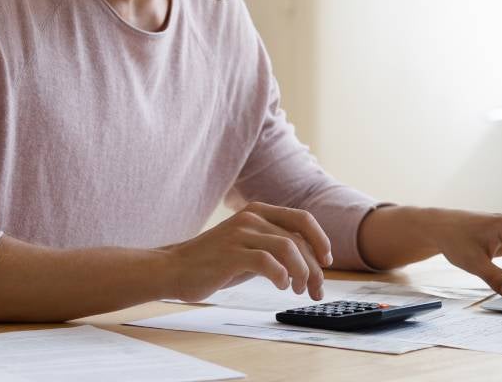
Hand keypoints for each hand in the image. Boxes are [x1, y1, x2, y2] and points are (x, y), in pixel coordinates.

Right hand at [158, 202, 333, 302]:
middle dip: (314, 267)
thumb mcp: (248, 247)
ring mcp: (241, 233)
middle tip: (315, 289)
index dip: (320, 240)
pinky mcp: (232, 253)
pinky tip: (281, 286)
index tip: (327, 262)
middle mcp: (252, 217)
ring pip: (288, 248)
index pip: (303, 219)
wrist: (174, 269)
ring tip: (297, 289)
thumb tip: (310, 263)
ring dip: (301, 272)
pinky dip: (281, 275)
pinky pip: (268, 262)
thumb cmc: (214, 262)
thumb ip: (274, 247)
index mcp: (259, 211)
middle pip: (299, 238)